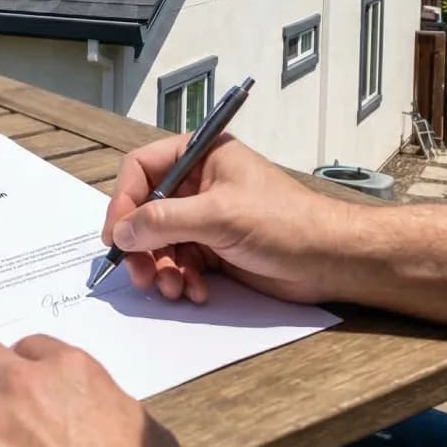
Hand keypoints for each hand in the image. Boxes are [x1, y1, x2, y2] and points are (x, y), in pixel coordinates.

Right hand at [102, 133, 358, 304]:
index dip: (124, 202)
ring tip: (173, 288)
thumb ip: (165, 220)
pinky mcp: (214, 248)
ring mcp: (205, 217)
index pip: (142, 169)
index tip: (116, 236)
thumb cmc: (284, 222)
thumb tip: (122, 232)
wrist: (330, 260)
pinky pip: (180, 262)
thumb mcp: (219, 215)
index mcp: (200, 155)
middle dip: (142, 246)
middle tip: (140, 274)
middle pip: (146, 210)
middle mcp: (198, 183)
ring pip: (160, 241)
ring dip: (161, 268)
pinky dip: (181, 278)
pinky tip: (195, 291)